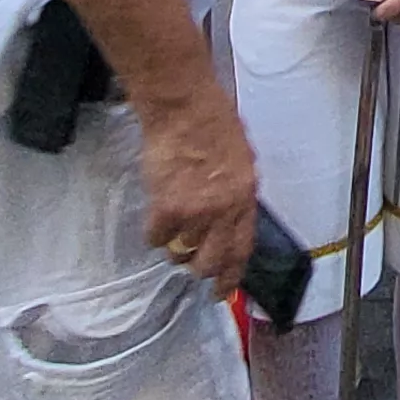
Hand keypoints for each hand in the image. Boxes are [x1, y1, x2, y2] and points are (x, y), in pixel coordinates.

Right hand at [132, 82, 258, 285]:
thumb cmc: (213, 122)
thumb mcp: (242, 157)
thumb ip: (237, 190)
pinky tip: (156, 215)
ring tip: (173, 227)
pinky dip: (154, 232)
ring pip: (181, 252)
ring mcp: (195, 212)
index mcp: (245, 197)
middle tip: (190, 263)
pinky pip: (156, 237)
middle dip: (199, 268)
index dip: (231, 275)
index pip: (241, 249)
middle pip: (211, 261)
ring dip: (175, 247)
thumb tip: (232, 212)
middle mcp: (223, 211)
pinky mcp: (166, 209)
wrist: (183, 108)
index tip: (222, 291)